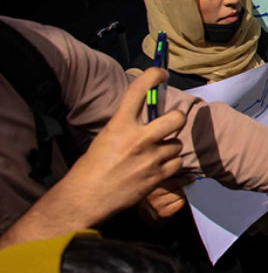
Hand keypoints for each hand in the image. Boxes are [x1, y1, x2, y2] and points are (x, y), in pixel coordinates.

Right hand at [0, 68, 185, 247]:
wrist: (85, 199)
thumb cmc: (91, 169)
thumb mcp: (106, 138)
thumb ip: (127, 126)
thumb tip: (148, 116)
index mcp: (120, 125)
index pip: (139, 91)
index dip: (153, 76)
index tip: (160, 73)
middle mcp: (138, 139)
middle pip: (176, 118)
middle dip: (176, 120)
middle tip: (169, 124)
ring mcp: (150, 158)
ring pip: (176, 144)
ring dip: (168, 149)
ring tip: (152, 156)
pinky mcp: (157, 176)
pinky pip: (177, 163)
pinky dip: (170, 165)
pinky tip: (157, 168)